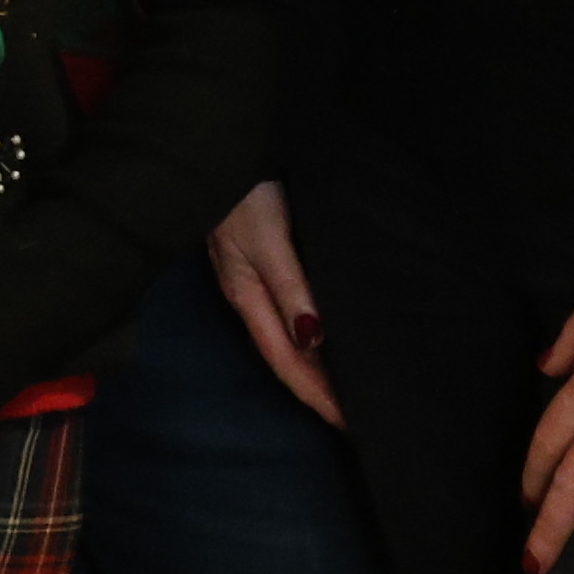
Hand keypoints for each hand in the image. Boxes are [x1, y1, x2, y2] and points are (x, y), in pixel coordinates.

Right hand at [207, 180, 335, 426]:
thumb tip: (313, 342)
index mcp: (248, 298)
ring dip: (317, 366)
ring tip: (349, 390)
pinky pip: (291, 312)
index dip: (317, 396)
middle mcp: (251, 297)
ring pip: (288, 338)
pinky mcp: (263, 260)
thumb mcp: (268, 240)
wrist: (216, 149)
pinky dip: (311, 335)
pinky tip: (327, 337)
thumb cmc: (243, 192)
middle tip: (357, 419)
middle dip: (318, 392)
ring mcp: (254, 280)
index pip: (287, 363)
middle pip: (286, 359)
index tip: (349, 424)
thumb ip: (291, 288)